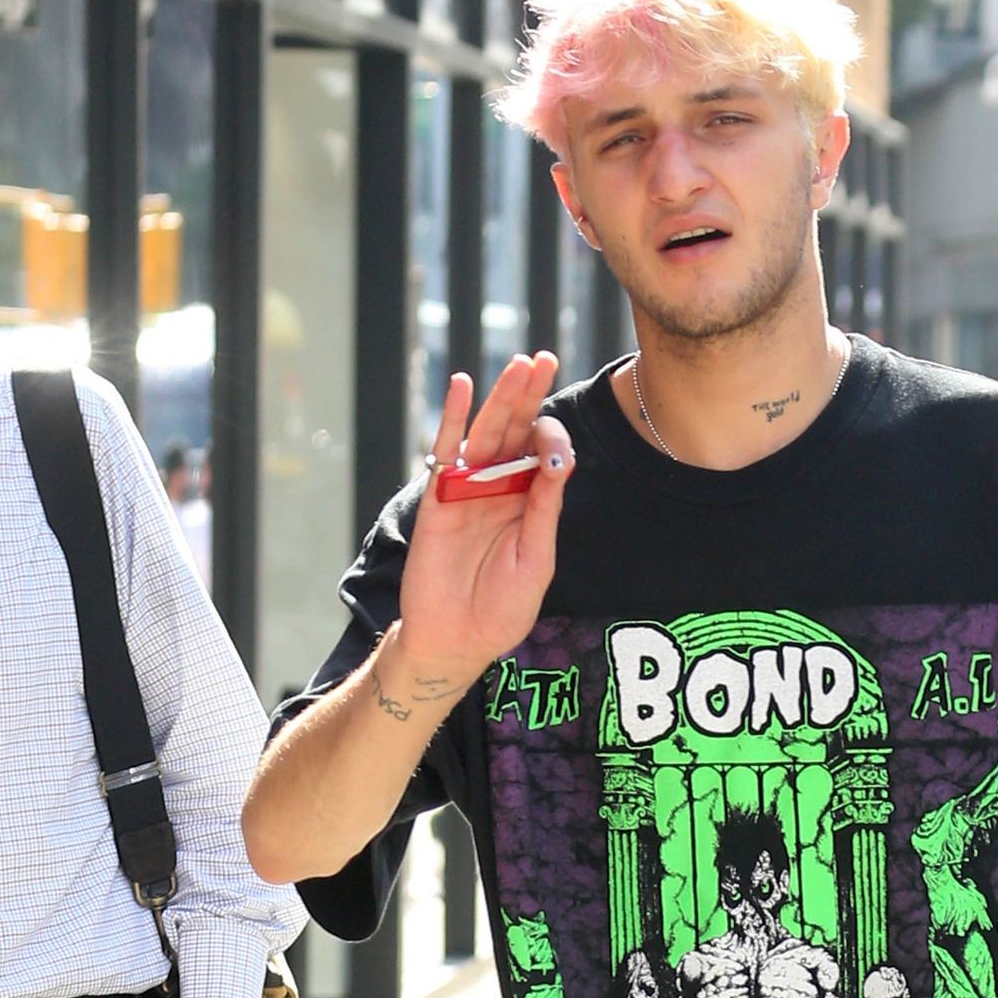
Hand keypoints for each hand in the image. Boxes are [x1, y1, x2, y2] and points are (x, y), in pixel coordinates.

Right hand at [396, 354, 573, 669]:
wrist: (457, 640)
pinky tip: (463, 388)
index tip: (556, 445)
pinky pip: (446, 452)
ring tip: (518, 364)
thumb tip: (559, 459)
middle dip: (529, 395)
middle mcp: (499, 488)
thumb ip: (544, 509)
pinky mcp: (438, 498)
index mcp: (527, 502)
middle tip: (544, 357)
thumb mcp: (536, 560)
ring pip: (486, 434)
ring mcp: (467, 490)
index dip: (552, 439)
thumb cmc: (501, 608)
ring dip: (501, 398)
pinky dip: (453, 420)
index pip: (542, 454)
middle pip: (515, 431)